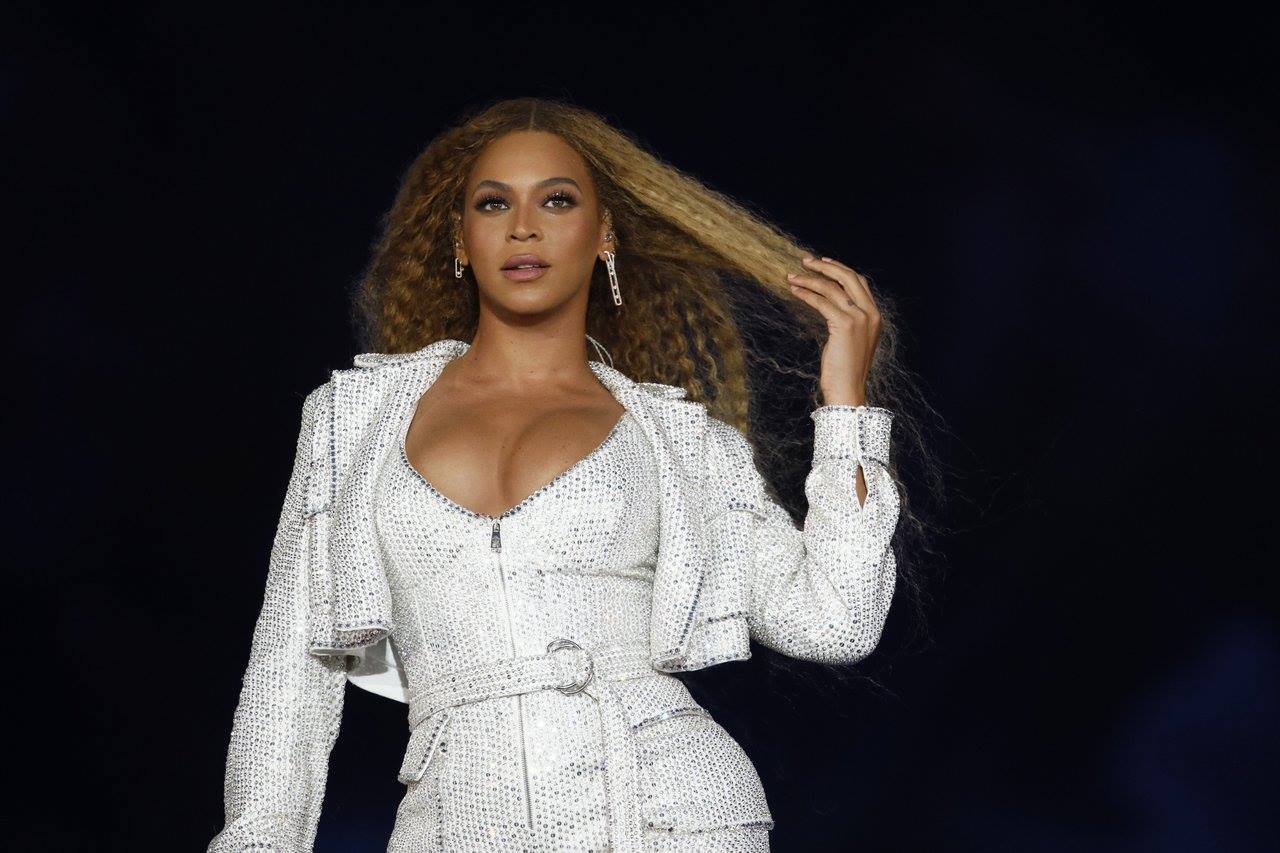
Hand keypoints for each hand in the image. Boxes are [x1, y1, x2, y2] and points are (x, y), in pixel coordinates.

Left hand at [787, 255, 883, 405]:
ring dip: (810, 280)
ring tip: (792, 277)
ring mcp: (860, 318)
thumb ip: (847, 319)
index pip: (858, 282)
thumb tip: (828, 300)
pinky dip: (807, 294)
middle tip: (805, 261)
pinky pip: (822, 302)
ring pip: (832, 288)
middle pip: (848, 277)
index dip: (840, 269)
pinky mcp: (845, 325)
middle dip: (825, 266)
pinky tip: (795, 291)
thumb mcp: (850, 339)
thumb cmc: (845, 369)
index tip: (822, 263)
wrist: (848, 390)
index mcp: (875, 315)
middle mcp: (871, 314)